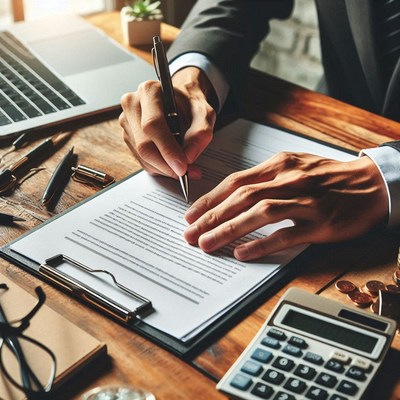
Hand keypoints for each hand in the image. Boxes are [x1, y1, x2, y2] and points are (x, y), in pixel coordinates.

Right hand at [119, 67, 216, 179]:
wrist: (181, 102)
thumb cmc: (190, 105)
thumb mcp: (204, 113)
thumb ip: (201, 132)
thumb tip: (189, 156)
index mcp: (149, 91)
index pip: (153, 125)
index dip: (167, 150)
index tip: (182, 167)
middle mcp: (132, 104)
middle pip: (144, 144)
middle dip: (166, 165)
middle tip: (185, 173)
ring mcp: (127, 122)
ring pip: (141, 156)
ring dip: (163, 168)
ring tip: (183, 168)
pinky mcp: (128, 137)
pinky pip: (141, 160)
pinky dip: (158, 167)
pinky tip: (171, 164)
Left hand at [184, 152, 388, 259]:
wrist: (370, 184)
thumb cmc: (327, 176)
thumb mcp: (294, 165)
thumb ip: (264, 177)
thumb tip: (233, 194)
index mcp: (279, 166)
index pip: (236, 182)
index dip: (211, 198)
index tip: (192, 213)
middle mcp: (289, 181)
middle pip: (242, 197)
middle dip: (211, 216)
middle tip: (190, 233)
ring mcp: (305, 201)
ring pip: (260, 213)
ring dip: (229, 229)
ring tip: (207, 244)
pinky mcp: (320, 223)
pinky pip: (286, 234)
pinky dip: (262, 243)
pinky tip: (243, 252)